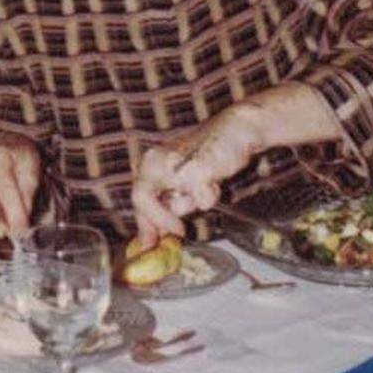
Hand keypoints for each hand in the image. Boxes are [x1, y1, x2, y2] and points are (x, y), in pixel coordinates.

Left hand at [131, 104, 266, 246]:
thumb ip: (167, 200)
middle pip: (143, 202)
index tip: (148, 242)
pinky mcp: (196, 171)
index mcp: (151, 162)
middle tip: (178, 230)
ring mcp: (174, 166)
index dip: (143, 223)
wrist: (234, 130)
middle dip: (162, 220)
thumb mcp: (181, 177)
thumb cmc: (209, 153)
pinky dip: (209, 196)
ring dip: (192, 204)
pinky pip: (202, 201)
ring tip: (204, 184)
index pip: (138, 197)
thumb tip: (156, 232)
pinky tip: (214, 178)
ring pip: (175, 206)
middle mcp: (156, 161)